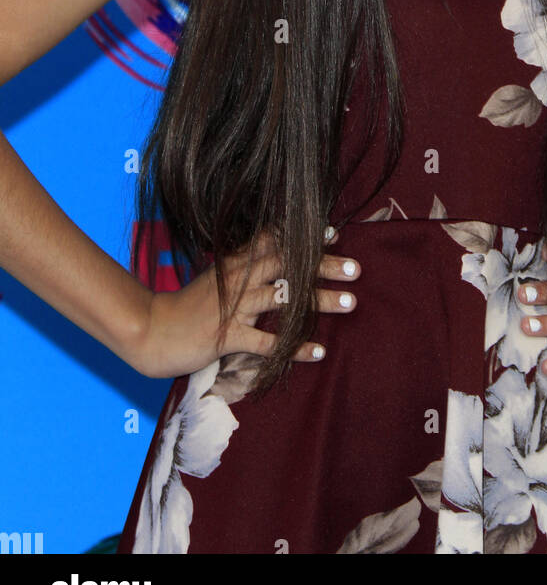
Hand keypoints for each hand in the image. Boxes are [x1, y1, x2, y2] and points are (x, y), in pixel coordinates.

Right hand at [130, 227, 360, 378]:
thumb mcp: (216, 279)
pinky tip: (318, 351)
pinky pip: (268, 342)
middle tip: (356, 268)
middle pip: (288, 265)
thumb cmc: (186, 307)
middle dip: (324, 265)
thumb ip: (243, 269)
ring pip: (285, 298)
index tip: (333, 233)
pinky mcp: (228, 335)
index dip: (305, 236)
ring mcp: (234, 307)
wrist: (151, 329)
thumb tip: (272, 264)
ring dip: (320, 300)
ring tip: (350, 301)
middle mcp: (239, 279)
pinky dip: (294, 347)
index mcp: (236, 263)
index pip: (275, 241)